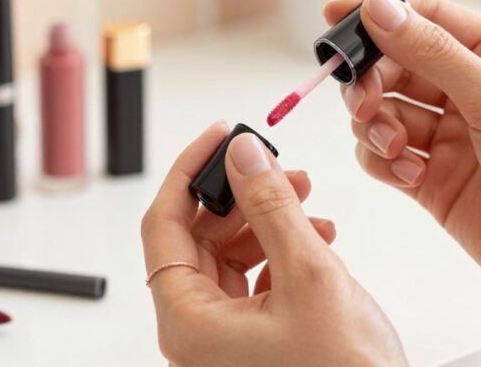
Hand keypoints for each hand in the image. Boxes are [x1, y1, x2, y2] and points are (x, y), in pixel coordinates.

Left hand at [141, 121, 406, 366]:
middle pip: (196, 239)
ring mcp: (223, 341)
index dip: (189, 172)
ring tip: (306, 199)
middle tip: (274, 163)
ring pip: (228, 258)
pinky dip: (279, 252)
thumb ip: (272, 206)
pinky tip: (316, 236)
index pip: (164, 225)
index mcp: (187, 323)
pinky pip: (252, 282)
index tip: (217, 135)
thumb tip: (243, 154)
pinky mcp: (253, 344)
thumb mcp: (310, 276)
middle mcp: (196, 334)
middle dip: (239, 196)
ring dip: (265, 222)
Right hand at [325, 0, 480, 364]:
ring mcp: (449, 137)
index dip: (377, 14)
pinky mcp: (432, 180)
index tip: (332, 17)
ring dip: (375, 126)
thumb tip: (380, 7)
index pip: (424, 17)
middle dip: (369, 81)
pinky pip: (384, 157)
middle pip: (393, 66)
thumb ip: (431, 52)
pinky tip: (410, 174)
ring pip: (382, 112)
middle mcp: (469, 91)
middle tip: (362, 101)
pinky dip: (383, 162)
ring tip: (398, 146)